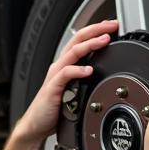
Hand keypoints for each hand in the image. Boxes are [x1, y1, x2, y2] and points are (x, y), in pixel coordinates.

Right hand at [16, 20, 119, 142]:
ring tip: (104, 40)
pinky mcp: (53, 88)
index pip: (81, 40)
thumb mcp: (74, 90)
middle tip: (112, 25)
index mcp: (65, 64)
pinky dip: (77, 70)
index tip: (111, 26)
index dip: (96, 30)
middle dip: (96, 30)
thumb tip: (103, 73)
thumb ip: (85, 79)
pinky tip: (88, 70)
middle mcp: (60, 66)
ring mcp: (55, 75)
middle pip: (77, 40)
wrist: (36, 124)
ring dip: (90, 44)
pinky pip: (65, 74)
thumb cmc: (55, 109)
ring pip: (73, 52)